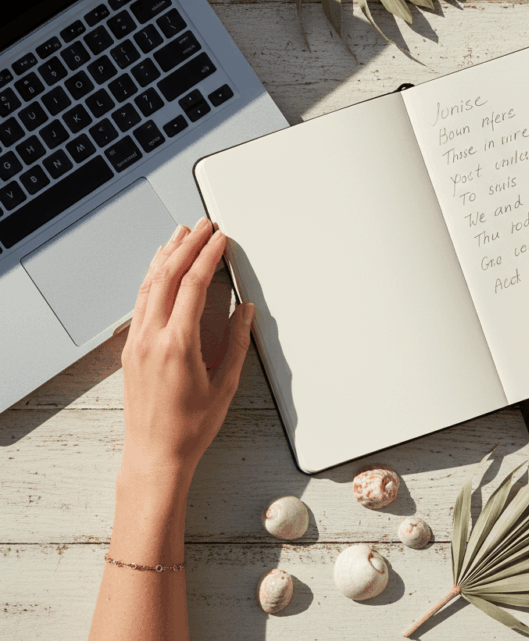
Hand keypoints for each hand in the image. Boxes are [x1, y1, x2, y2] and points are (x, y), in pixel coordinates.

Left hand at [119, 217, 254, 484]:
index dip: (207, 256)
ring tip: (180, 234)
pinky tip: (158, 269)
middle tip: (203, 225)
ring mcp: (136, 342)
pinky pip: (140, 301)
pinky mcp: (130, 349)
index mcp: (177, 345)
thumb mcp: (224, 385)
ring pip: (148, 285)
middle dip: (187, 245)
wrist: (154, 455)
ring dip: (166, 256)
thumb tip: (244, 311)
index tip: (219, 238)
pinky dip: (151, 278)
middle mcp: (151, 338)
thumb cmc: (189, 428)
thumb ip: (236, 342)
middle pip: (168, 276)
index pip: (192, 286)